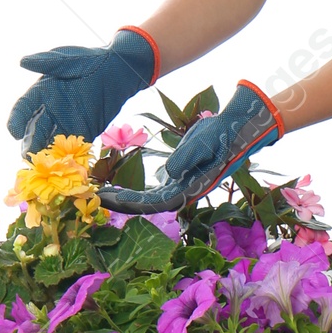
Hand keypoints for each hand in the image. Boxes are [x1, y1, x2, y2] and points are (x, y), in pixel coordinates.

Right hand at [8, 27, 156, 151]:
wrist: (120, 70)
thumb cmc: (92, 59)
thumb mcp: (69, 58)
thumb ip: (48, 61)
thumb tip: (23, 61)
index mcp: (42, 92)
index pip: (24, 108)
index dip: (17, 120)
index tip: (15, 132)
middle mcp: (51, 110)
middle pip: (35, 130)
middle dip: (31, 143)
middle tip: (29, 155)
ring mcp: (67, 122)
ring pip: (51, 142)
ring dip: (48, 154)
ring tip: (45, 165)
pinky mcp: (84, 131)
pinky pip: (73, 147)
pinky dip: (68, 157)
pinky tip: (66, 165)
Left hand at [99, 81, 283, 211]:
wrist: (236, 128)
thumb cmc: (221, 135)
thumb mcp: (203, 142)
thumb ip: (185, 158)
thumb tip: (167, 174)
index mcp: (189, 188)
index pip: (153, 203)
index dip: (129, 203)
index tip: (106, 197)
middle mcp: (183, 190)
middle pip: (147, 204)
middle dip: (121, 202)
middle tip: (95, 195)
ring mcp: (180, 184)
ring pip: (149, 197)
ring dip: (126, 197)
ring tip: (102, 192)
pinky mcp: (178, 175)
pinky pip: (153, 187)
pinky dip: (136, 188)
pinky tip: (119, 184)